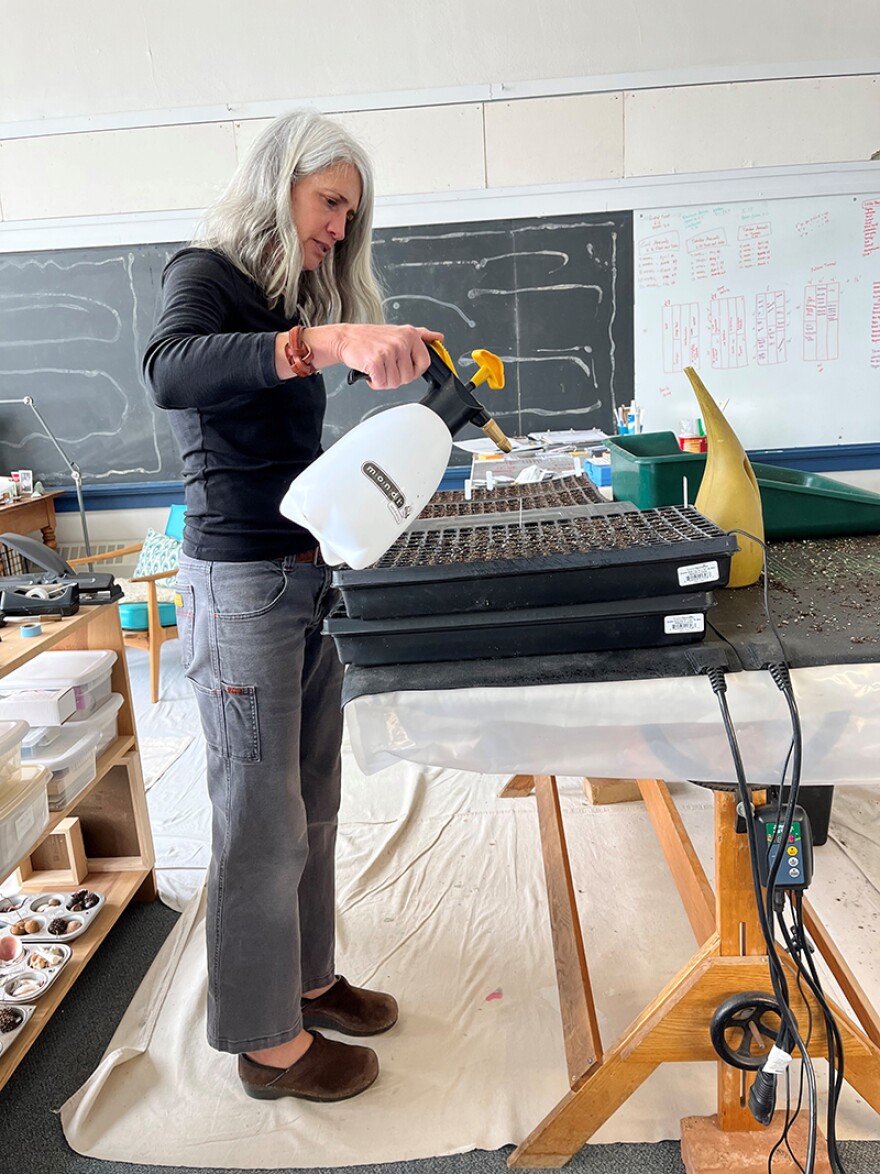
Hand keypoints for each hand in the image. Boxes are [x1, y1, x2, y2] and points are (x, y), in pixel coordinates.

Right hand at [308, 324, 443, 389]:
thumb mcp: (399, 331)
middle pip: (409, 377)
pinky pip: (381, 383)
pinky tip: (370, 372)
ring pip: (395, 382)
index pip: (425, 363)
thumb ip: (421, 336)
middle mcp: (401, 341)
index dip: (414, 371)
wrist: (346, 338)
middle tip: (386, 367)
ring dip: (384, 381)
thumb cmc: (371, 338)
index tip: (404, 368)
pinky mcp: (375, 362)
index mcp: (410, 335)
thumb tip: (438, 337)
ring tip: (378, 368)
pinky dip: (374, 383)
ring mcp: (388, 351)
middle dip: (396, 377)